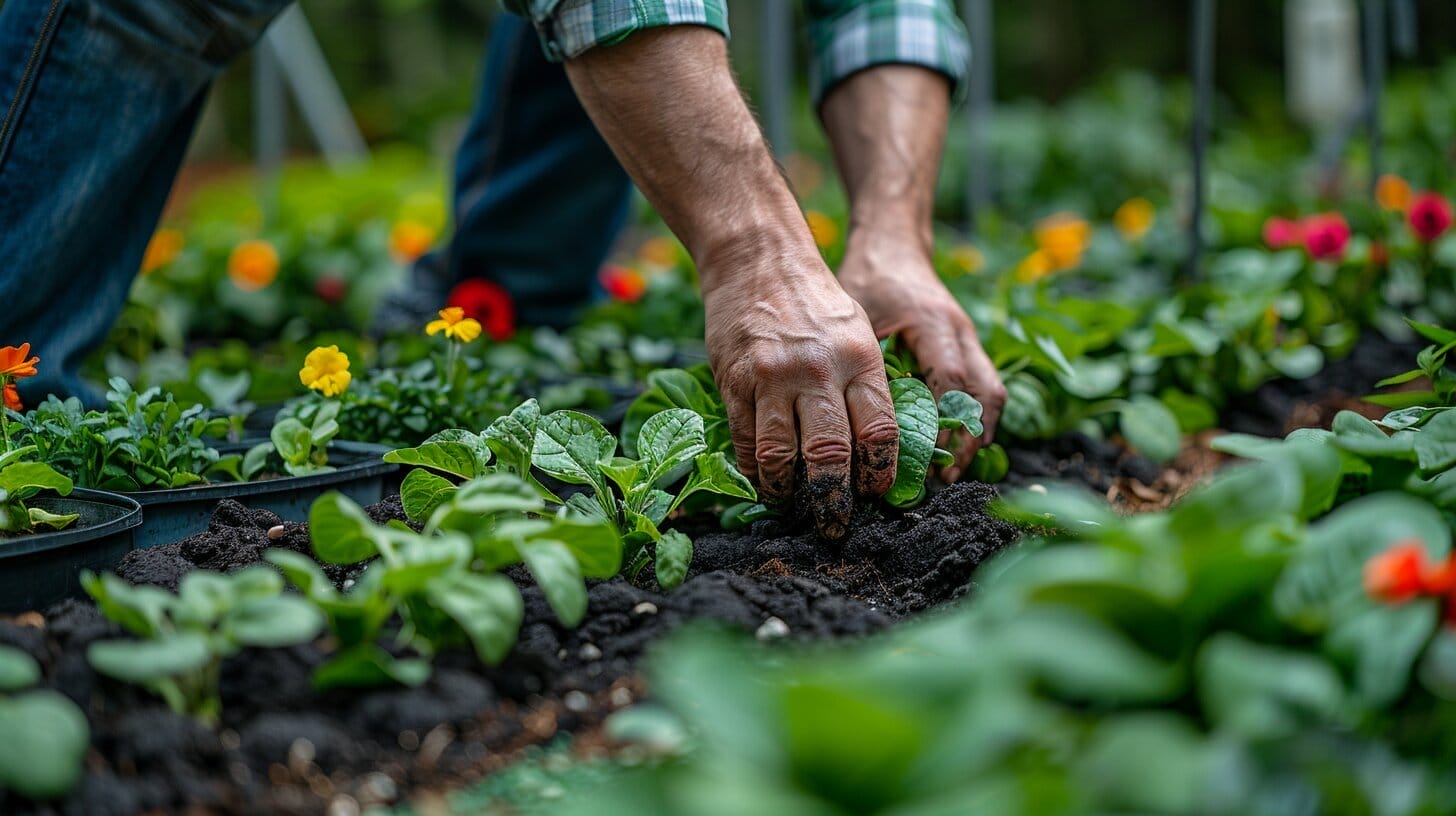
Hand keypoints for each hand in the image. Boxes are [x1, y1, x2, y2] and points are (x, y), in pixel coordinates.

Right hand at [703, 244, 898, 538]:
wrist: (758, 258)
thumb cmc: (815, 301)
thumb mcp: (858, 333)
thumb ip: (867, 386)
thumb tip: (875, 449)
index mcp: (860, 359)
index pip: (880, 431)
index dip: (880, 472)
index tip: (877, 493)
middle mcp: (819, 370)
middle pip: (831, 454)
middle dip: (834, 499)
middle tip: (834, 523)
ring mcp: (773, 377)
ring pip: (781, 455)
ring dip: (787, 490)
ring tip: (791, 503)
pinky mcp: (735, 380)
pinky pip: (746, 440)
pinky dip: (755, 468)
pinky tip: (763, 478)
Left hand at [837, 229, 1005, 481]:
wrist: (891, 245)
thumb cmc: (868, 278)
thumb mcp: (855, 314)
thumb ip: (863, 360)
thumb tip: (854, 420)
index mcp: (934, 323)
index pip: (951, 382)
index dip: (946, 425)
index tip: (933, 461)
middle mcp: (960, 331)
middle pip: (985, 393)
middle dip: (971, 438)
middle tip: (948, 476)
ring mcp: (968, 338)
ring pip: (991, 392)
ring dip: (978, 432)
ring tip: (954, 468)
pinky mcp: (966, 345)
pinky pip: (982, 386)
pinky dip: (974, 417)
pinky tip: (954, 444)